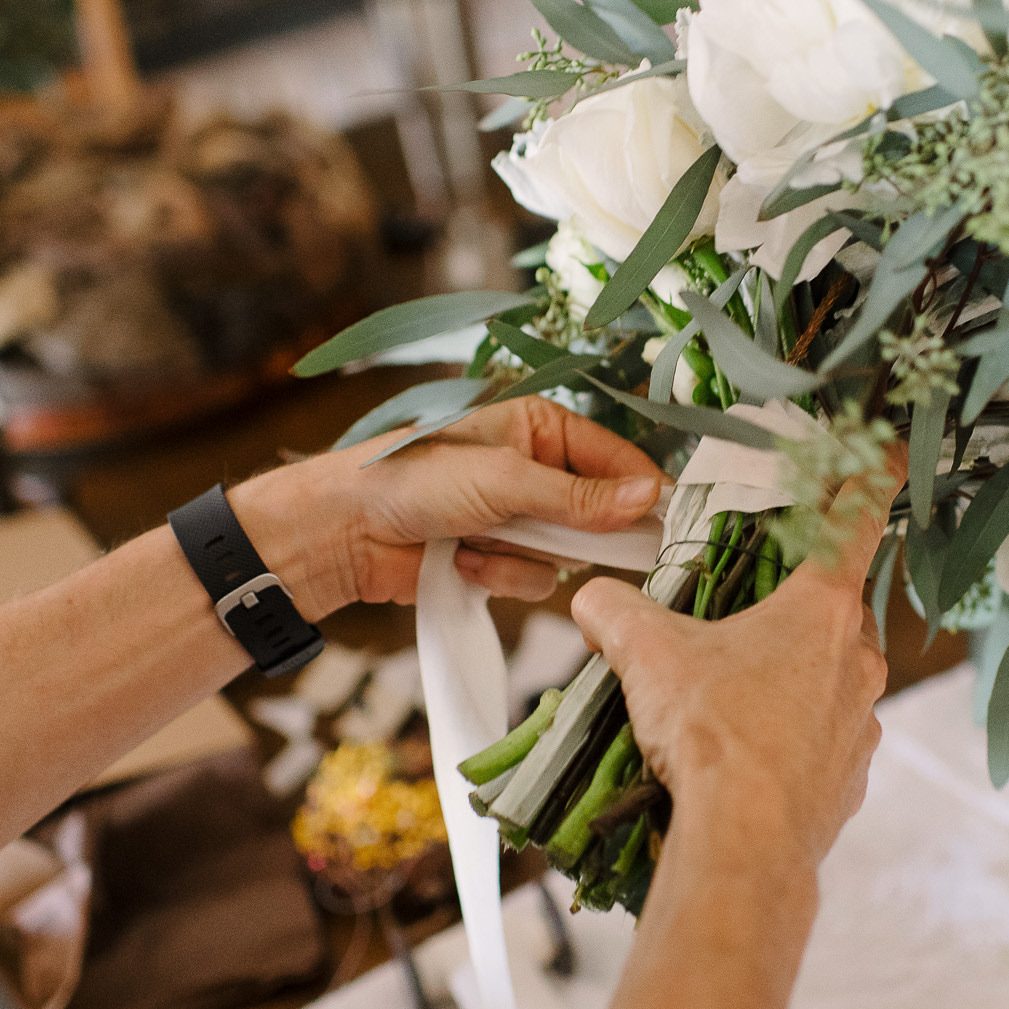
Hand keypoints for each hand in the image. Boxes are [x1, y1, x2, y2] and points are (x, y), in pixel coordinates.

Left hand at [230, 397, 666, 613]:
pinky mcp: (497, 559)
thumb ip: (580, 496)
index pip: (615, 458)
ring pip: (566, 554)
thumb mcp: (505, 480)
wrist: (344, 531)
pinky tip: (463, 562)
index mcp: (540, 427)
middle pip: (597, 511)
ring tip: (480, 542)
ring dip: (526, 557)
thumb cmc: (414, 480)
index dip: (641, 490)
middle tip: (556, 538)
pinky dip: (500, 577)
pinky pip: (533, 580)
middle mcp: (535, 469)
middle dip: (572, 532)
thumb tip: (650, 498)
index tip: (664, 522)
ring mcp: (516, 517)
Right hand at [569, 467, 895, 877]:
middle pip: (839, 609)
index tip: (890, 456)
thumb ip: (615, 610)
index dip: (869, 481)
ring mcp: (861, 724)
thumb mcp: (648, 655)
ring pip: (833, 679)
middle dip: (799, 604)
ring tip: (733, 697)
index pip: (857, 522)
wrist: (745, 844)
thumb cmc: (712, 734)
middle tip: (748, 612)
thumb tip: (591, 596)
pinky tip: (746, 754)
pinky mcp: (851, 780)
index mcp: (822, 609)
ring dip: (793, 677)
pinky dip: (792, 738)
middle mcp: (858, 661)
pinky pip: (825, 741)